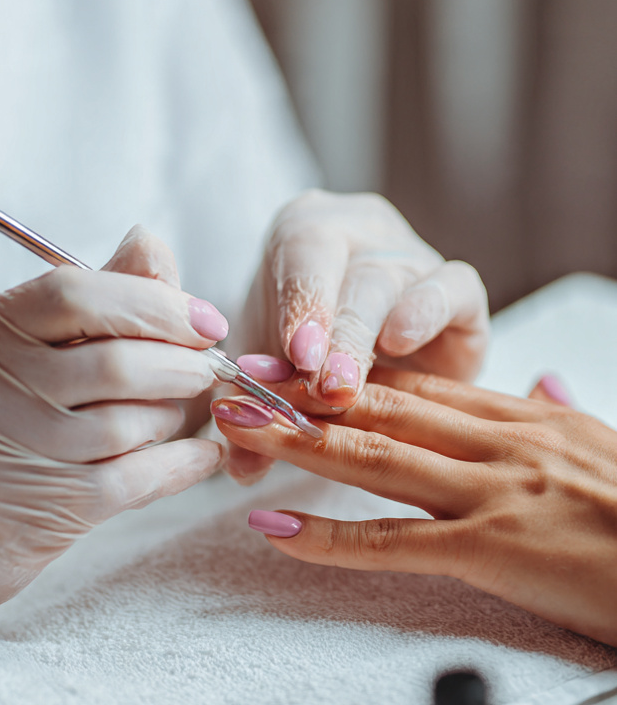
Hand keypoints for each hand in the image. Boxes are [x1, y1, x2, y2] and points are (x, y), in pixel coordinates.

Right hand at [0, 228, 226, 641]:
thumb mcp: (8, 356)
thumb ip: (87, 303)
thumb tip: (151, 244)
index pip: (74, 292)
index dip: (153, 301)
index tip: (202, 319)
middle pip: (115, 361)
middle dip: (183, 363)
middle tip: (208, 366)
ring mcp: (6, 452)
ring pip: (130, 423)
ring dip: (178, 416)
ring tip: (184, 413)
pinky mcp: (39, 510)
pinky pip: (136, 478)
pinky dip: (183, 463)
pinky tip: (201, 455)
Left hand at [211, 369, 616, 646]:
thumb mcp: (610, 444)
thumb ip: (566, 411)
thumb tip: (542, 380)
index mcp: (526, 419)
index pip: (419, 385)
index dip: (350, 369)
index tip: (295, 357)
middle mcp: (500, 444)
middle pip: (383, 407)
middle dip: (303, 389)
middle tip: (237, 374)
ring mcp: (493, 494)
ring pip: (375, 457)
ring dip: (296, 440)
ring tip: (235, 426)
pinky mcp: (493, 550)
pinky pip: (391, 542)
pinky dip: (324, 535)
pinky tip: (272, 525)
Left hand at [225, 190, 488, 481]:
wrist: (366, 344)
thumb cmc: (308, 347)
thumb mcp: (274, 373)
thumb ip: (257, 413)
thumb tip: (243, 467)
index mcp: (307, 239)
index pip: (304, 254)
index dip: (303, 303)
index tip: (297, 354)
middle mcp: (362, 237)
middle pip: (355, 281)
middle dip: (340, 338)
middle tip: (326, 390)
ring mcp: (414, 258)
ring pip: (398, 288)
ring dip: (371, 342)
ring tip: (348, 391)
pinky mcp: (461, 291)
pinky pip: (455, 288)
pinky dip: (429, 314)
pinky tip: (403, 345)